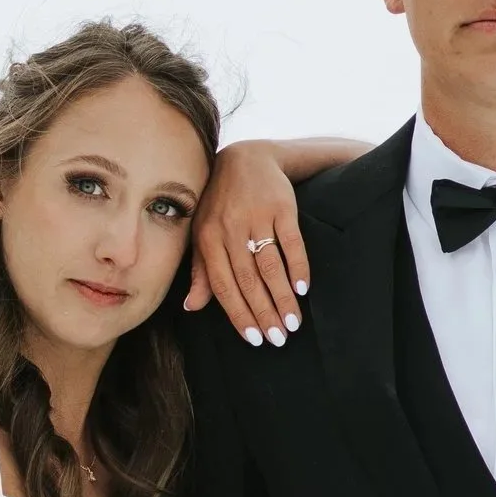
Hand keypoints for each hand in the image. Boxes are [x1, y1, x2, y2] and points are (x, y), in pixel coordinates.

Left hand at [184, 142, 308, 346]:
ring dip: (283, 296)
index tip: (254, 339)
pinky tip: (304, 288)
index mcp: (208, 239)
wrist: (247, 158)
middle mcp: (230, 228)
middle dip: (264, 312)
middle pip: (248, 279)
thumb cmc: (221, 203)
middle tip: (278, 338)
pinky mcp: (281, 205)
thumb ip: (201, 270)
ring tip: (293, 322)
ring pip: (270, 265)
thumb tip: (191, 307)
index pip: (224, 285)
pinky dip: (298, 265)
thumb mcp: (203, 233)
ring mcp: (257, 216)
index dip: (239, 314)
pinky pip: (291, 241)